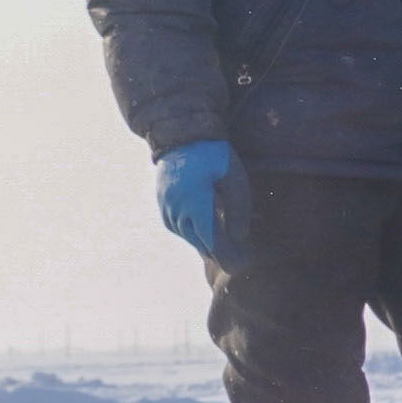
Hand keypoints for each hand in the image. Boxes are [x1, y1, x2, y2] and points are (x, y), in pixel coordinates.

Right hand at [152, 138, 240, 257]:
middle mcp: (176, 207)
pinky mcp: (162, 199)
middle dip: (216, 252)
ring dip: (200, 243)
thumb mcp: (234, 181)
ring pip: (183, 233)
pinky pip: (174, 223)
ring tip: (219, 252)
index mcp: (195, 203)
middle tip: (235, 263)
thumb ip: (237, 211)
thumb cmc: (214, 157)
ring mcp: (166, 203)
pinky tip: (199, 234)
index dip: (226, 255)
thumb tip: (238, 238)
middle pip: (197, 239)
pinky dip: (187, 232)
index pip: (211, 239)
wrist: (182, 136)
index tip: (239, 266)